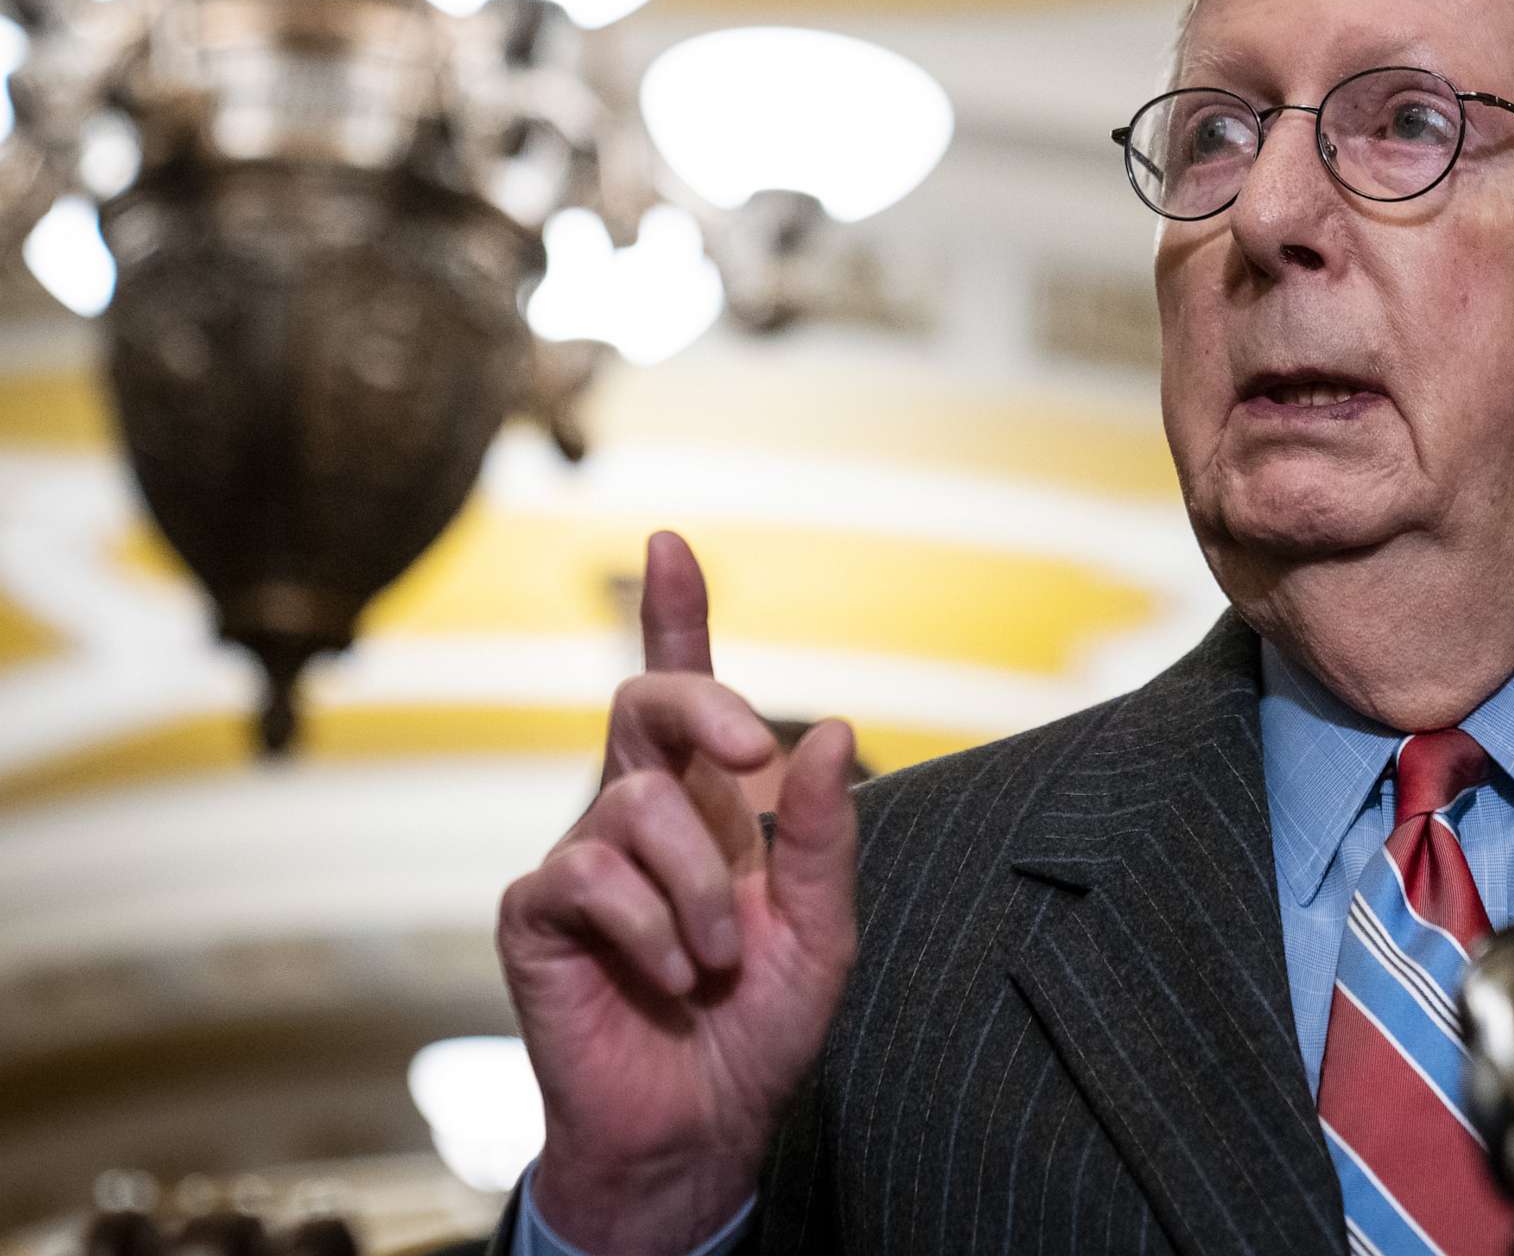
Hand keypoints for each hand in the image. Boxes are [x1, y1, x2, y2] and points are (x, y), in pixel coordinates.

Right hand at [499, 532, 859, 1252]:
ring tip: (714, 962)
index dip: (675, 614)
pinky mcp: (536, 914)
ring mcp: (580, 860)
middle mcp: (638, 813)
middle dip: (701, 704)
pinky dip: (650, 930)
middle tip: (747, 753)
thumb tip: (824, 729)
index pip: (684, 691)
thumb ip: (823, 834)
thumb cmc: (759, 1024)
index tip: (672, 541)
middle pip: (642, 702)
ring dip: (698, 889)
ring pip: (634, 804)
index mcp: (710, 805)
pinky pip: (586, 875)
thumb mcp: (821, 928)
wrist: (703, 1125)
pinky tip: (669, 978)